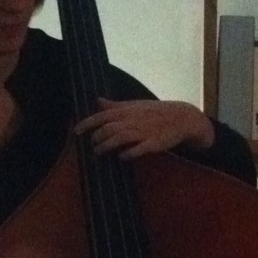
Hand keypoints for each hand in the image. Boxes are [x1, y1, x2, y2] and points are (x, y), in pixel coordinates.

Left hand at [74, 98, 214, 159]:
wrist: (181, 117)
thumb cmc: (154, 112)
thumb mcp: (134, 106)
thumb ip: (115, 106)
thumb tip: (97, 100)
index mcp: (128, 111)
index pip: (103, 116)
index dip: (88, 123)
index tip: (76, 131)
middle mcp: (134, 120)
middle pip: (110, 128)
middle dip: (97, 136)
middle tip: (91, 144)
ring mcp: (144, 131)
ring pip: (122, 137)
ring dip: (108, 145)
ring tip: (98, 151)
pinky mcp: (155, 143)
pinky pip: (140, 148)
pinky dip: (130, 152)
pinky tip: (122, 157)